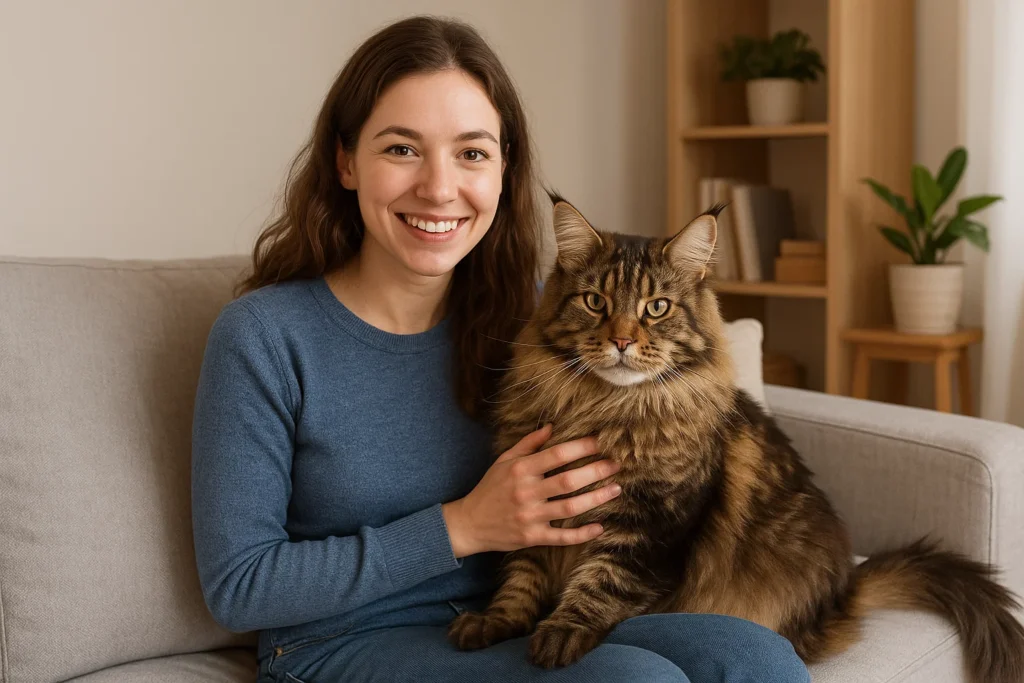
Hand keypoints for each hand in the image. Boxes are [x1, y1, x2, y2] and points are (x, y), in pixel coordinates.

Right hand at [442, 425, 621, 557]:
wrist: (470, 523)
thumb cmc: (490, 488)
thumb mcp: (504, 461)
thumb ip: (528, 444)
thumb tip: (552, 426)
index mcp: (520, 470)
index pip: (556, 455)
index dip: (581, 447)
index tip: (601, 441)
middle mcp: (526, 492)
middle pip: (568, 480)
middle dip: (596, 471)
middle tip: (616, 464)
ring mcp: (530, 516)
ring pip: (570, 507)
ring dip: (597, 499)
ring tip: (616, 489)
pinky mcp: (532, 537)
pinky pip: (562, 537)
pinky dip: (583, 534)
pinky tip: (600, 527)